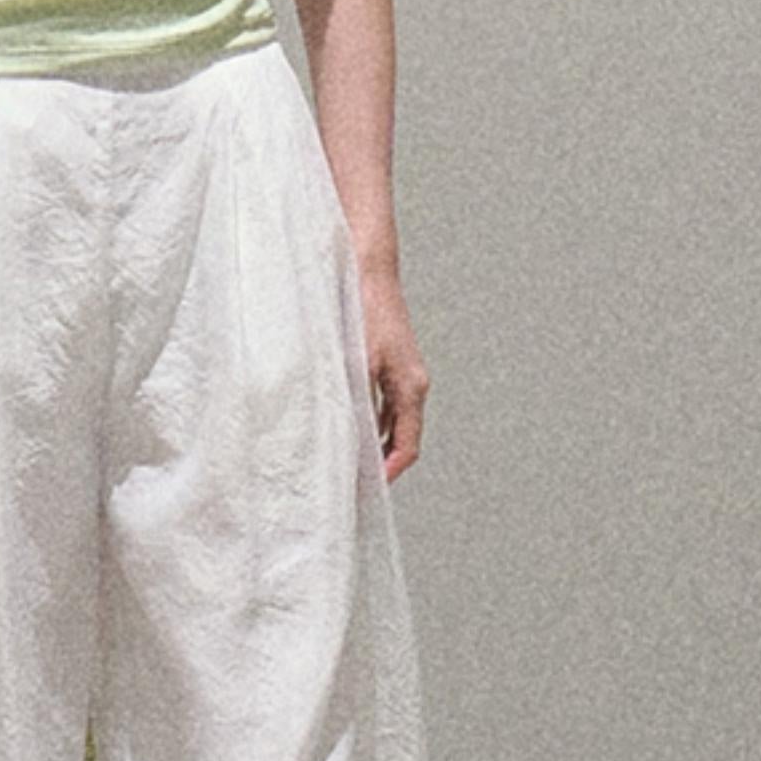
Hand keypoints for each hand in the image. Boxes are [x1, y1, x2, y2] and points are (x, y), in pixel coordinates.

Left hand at [357, 264, 429, 483]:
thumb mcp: (358, 360)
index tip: (368, 489)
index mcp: (411, 388)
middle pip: (402, 438)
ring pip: (392, 423)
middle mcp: (412, 385)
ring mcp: (402, 375)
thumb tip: (350, 436)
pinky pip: (383, 405)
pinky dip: (369, 421)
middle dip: (380, 463)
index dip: (389, 472)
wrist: (369, 271)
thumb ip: (357, 400)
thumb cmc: (366, 310)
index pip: (407, 446)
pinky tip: (347, 426)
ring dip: (374, 443)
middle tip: (354, 481)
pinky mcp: (390, 364)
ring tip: (349, 460)